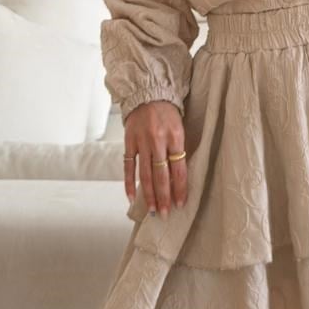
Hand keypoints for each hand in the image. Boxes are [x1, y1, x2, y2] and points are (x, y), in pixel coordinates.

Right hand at [124, 99, 186, 216]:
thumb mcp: (180, 128)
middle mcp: (158, 141)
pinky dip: (129, 183)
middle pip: (161, 175)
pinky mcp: (129, 142)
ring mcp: (142, 142)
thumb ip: (179, 150)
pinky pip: (128, 166)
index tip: (180, 204)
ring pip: (145, 174)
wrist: (148, 94)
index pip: (179, 169)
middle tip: (165, 214)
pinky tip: (130, 197)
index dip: (180, 189)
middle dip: (164, 197)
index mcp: (175, 137)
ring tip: (152, 210)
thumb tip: (179, 179)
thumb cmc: (168, 113)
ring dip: (148, 194)